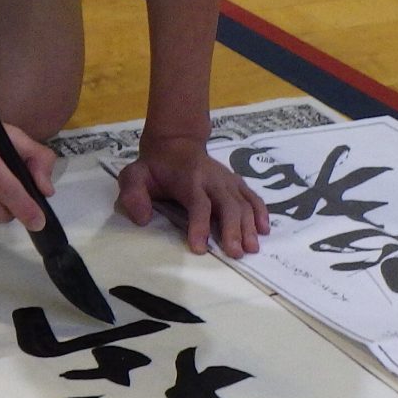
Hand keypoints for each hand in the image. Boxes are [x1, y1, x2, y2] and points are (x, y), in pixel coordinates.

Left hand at [116, 132, 268, 256]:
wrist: (176, 143)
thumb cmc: (154, 167)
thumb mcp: (134, 176)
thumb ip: (133, 194)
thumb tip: (143, 218)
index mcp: (189, 179)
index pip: (198, 203)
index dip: (200, 226)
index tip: (199, 249)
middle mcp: (213, 179)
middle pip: (227, 204)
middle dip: (233, 229)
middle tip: (236, 254)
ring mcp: (227, 180)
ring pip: (243, 203)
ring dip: (249, 226)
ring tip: (251, 249)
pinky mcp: (236, 183)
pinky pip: (252, 197)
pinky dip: (260, 212)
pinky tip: (264, 230)